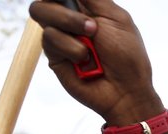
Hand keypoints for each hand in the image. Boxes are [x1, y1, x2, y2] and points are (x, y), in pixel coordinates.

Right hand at [29, 0, 164, 123]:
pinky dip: (70, 47)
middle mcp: (68, 20)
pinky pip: (49, 39)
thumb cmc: (127, 56)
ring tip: (91, 45)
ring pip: (40, 12)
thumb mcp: (117, 18)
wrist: (126, 91)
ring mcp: (60, 37)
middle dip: (65, 11)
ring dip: (68, 25)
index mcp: (85, 8)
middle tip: (92, 27)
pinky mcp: (54, 55)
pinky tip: (84, 60)